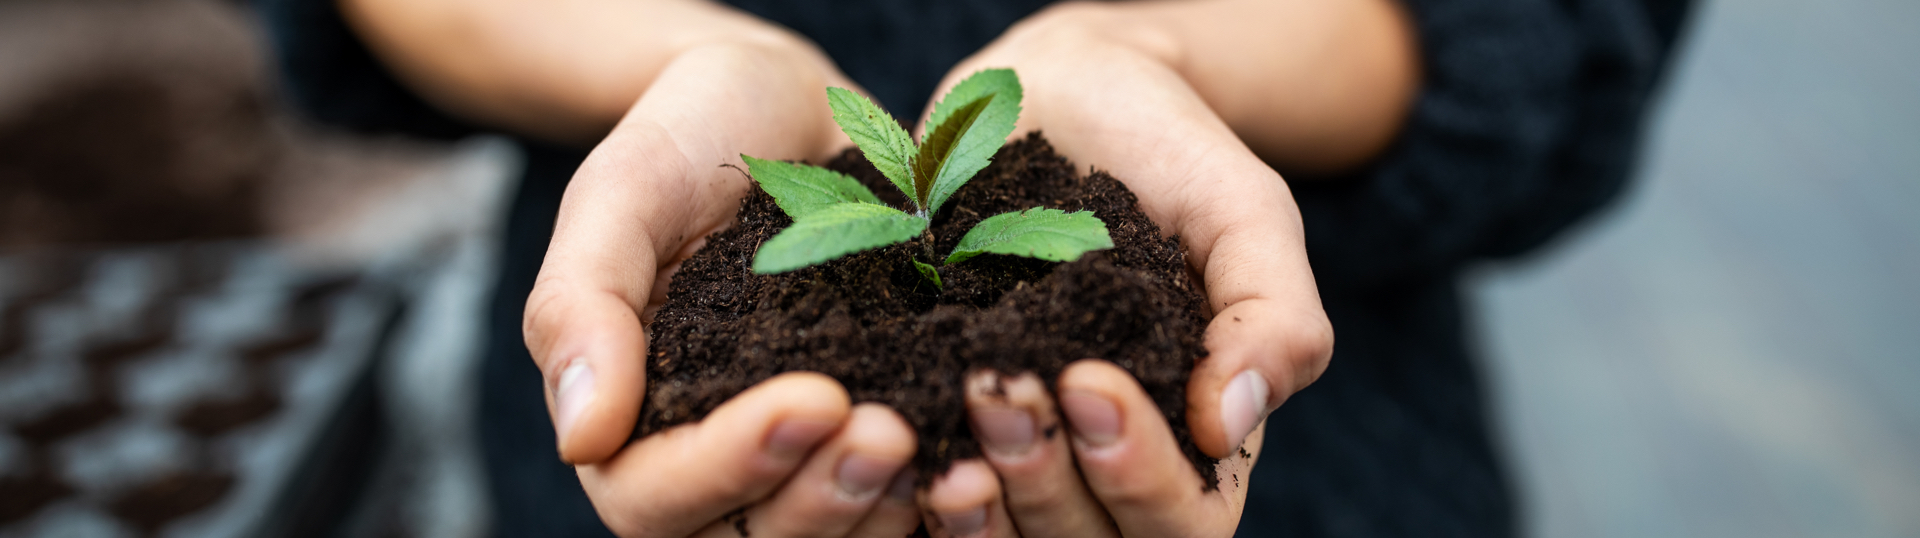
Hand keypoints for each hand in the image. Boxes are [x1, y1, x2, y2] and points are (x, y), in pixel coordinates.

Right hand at [521, 39, 920, 536]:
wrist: (784, 103)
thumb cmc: (688, 137)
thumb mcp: (621, 192)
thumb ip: (581, 305)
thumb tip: (582, 436)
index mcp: (628, 419)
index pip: (653, 497)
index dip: (730, 466)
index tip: (814, 399)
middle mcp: (710, 459)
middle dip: (822, 499)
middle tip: (891, 431)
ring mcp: (796, 458)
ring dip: (881, 510)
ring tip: (939, 440)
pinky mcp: (869, 438)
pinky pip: (898, 504)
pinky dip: (937, 492)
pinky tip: (978, 447)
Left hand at [911, 0, 1419, 531]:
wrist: (1060, 89)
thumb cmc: (1169, 152)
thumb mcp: (1244, 212)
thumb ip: (1273, 317)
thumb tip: (1230, 424)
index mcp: (1195, 443)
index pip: (1182, 521)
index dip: (1138, 477)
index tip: (1090, 382)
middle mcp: (1103, 469)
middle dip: (1044, 479)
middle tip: (999, 385)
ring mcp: (1017, 455)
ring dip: (975, 504)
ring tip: (947, 423)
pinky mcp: (937, 424)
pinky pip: (919, 499)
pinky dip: (906, 486)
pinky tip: (887, 432)